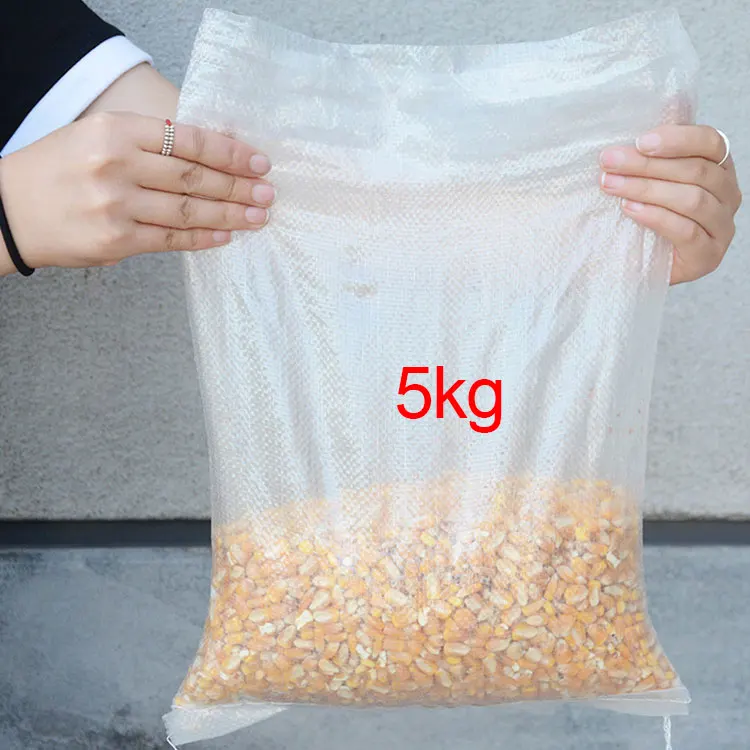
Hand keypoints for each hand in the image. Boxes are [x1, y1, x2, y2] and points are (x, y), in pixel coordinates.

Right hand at [0, 110, 274, 272]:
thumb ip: (147, 143)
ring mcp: (116, 206)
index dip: (228, 152)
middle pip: (192, 176)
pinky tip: (226, 235)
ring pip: (187, 210)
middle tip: (268, 193)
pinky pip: (171, 239)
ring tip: (258, 216)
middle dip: (237, 185)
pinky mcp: (116, 241)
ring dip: (229, 214)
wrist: (9, 210)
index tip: (258, 161)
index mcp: (114, 130)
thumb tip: (207, 157)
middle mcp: (115, 165)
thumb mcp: (97, 136)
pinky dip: (202, 237)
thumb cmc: (59, 170)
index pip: (186, 140)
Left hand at [599, 124, 741, 284]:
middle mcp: (728, 195)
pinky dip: (655, 217)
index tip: (640, 141)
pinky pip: (686, 231)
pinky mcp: (708, 256)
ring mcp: (721, 227)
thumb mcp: (646, 179)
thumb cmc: (642, 215)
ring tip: (612, 185)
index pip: (710, 142)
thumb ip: (654, 152)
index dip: (677, 139)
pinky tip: (630, 209)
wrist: (636, 265)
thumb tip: (652, 108)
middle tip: (609, 161)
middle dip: (647, 165)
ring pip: (692, 199)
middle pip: (695, 171)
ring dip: (647, 189)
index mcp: (718, 168)